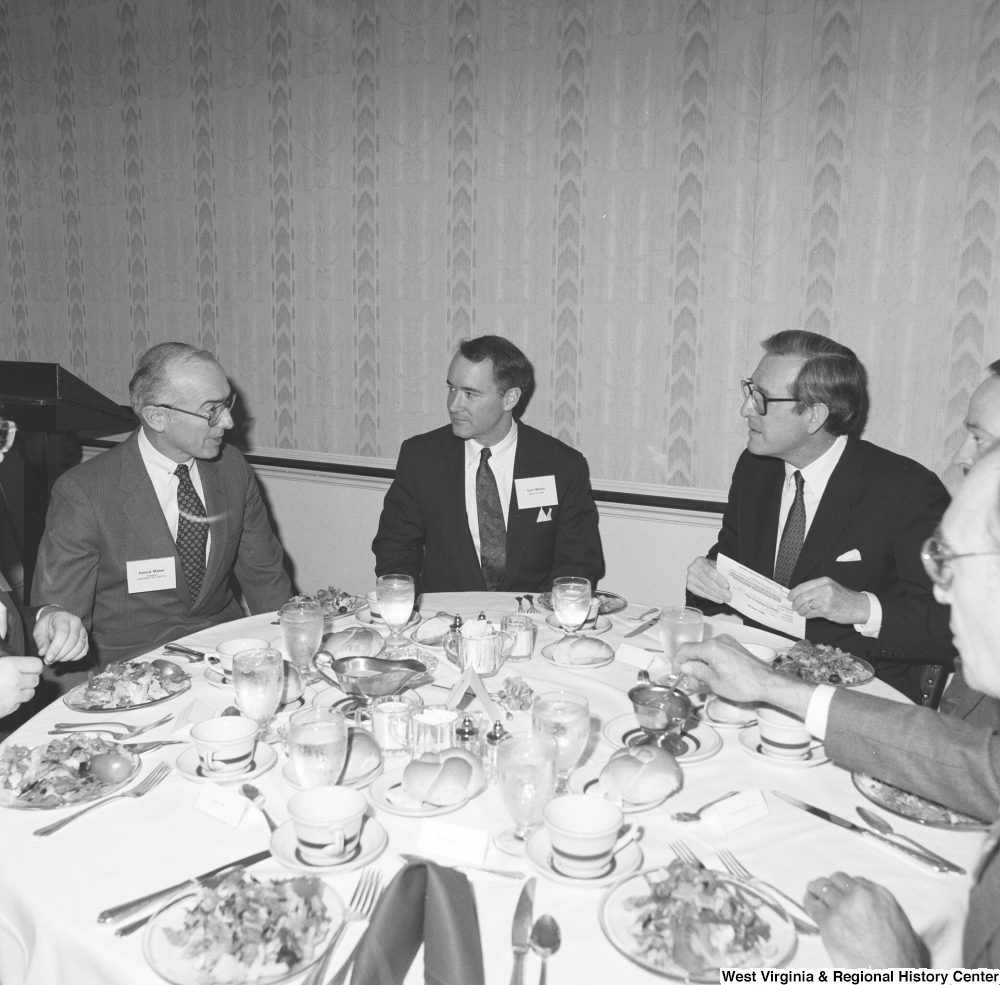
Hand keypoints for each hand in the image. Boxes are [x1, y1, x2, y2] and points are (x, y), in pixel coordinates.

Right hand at [0, 657, 42, 717]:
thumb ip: (11, 661)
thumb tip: (21, 660)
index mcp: (10, 666)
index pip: (37, 665)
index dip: (33, 666)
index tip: (28, 667)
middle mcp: (15, 681)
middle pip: (36, 680)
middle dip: (28, 679)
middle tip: (16, 678)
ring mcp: (13, 697)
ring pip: (31, 693)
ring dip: (23, 691)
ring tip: (10, 688)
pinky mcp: (9, 709)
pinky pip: (20, 704)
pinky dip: (15, 701)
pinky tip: (4, 697)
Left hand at [33, 607, 88, 663]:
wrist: (55, 621)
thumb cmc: (46, 626)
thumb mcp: (39, 631)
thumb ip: (41, 642)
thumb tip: (43, 653)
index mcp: (63, 618)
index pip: (63, 633)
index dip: (56, 647)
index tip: (48, 658)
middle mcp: (76, 622)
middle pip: (72, 641)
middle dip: (60, 654)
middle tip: (49, 661)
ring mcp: (83, 630)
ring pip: (80, 647)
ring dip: (67, 657)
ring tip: (56, 658)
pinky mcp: (86, 638)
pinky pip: (84, 651)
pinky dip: (74, 657)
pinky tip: (64, 657)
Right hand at [676, 634, 812, 716]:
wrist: (767, 683)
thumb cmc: (743, 684)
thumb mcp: (714, 683)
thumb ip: (697, 671)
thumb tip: (686, 666)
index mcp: (711, 648)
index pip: (686, 650)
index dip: (677, 661)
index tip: (677, 673)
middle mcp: (719, 640)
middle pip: (697, 652)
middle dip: (693, 668)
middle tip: (695, 685)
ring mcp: (728, 642)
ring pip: (707, 653)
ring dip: (703, 667)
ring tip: (706, 684)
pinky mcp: (735, 647)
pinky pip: (717, 652)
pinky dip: (712, 663)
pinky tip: (715, 677)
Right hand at [685, 557, 730, 603]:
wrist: (702, 568)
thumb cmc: (711, 566)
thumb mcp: (717, 565)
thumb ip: (722, 571)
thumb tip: (733, 580)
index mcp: (700, 561)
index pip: (710, 572)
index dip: (719, 580)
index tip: (727, 586)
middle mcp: (692, 569)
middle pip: (708, 582)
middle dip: (719, 590)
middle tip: (728, 595)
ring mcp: (690, 578)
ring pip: (705, 589)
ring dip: (717, 595)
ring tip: (726, 598)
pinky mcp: (689, 586)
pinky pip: (702, 594)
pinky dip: (712, 598)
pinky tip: (719, 599)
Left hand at [788, 577, 869, 624]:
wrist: (859, 606)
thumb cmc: (844, 597)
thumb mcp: (831, 587)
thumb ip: (817, 588)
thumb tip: (800, 594)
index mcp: (824, 581)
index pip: (803, 586)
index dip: (794, 592)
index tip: (789, 597)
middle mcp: (824, 589)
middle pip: (803, 596)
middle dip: (795, 603)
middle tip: (793, 607)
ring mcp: (825, 600)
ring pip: (806, 606)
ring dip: (801, 610)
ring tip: (801, 612)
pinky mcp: (826, 610)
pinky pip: (812, 613)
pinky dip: (808, 615)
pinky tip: (808, 615)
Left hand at [804, 872, 927, 967]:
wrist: (890, 976)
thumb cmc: (903, 961)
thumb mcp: (906, 931)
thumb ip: (890, 916)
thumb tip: (893, 919)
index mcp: (881, 896)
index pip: (858, 882)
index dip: (849, 890)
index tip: (845, 895)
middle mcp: (860, 895)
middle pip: (838, 880)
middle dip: (832, 886)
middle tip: (826, 893)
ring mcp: (842, 906)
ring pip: (822, 887)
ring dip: (817, 891)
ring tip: (813, 894)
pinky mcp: (828, 921)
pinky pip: (812, 905)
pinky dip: (809, 904)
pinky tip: (809, 905)